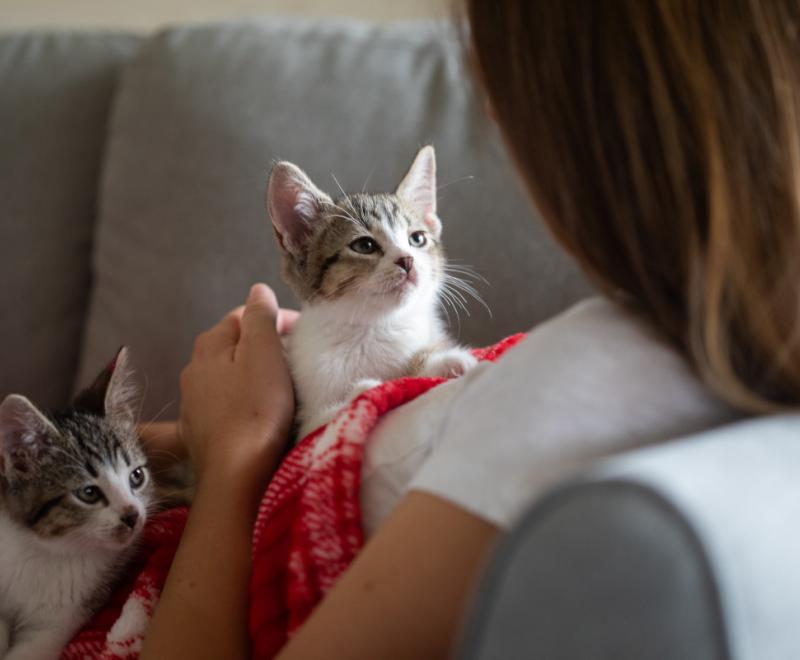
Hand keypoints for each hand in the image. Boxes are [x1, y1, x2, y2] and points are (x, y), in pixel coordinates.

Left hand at [178, 284, 294, 488]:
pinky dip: (239, 398)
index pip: (243, 316)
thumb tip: (257, 290)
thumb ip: (260, 318)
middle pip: (232, 344)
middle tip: (293, 357)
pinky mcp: (198, 430)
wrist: (236, 474)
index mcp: (210, 345)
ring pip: (225, 374)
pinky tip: (254, 411)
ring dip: (248, 372)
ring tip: (277, 384)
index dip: (274, 318)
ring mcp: (193, 401)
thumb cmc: (256, 409)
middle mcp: (193, 368)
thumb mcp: (264, 354)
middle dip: (261, 344)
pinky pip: (221, 403)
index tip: (301, 333)